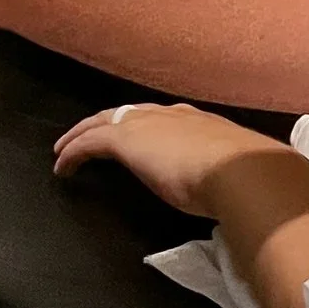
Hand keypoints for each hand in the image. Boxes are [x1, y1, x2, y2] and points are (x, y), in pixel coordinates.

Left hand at [53, 101, 291, 212]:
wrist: (241, 170)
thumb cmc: (246, 178)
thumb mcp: (234, 173)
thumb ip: (226, 177)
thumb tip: (236, 194)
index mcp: (198, 122)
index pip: (163, 118)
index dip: (144, 126)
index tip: (135, 136)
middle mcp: (171, 115)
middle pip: (128, 113)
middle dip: (107, 122)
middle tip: (87, 135)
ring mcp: (147, 124)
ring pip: (103, 121)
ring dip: (83, 134)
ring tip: (65, 149)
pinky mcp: (126, 140)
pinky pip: (89, 143)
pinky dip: (74, 152)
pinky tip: (62, 166)